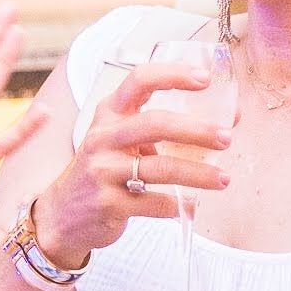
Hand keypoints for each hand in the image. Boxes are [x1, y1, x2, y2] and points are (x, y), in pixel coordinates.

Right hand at [31, 55, 232, 269]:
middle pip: (156, 124)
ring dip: (198, 174)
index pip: (140, 80)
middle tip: (226, 138)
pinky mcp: (108, 204)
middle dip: (197, 130)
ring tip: (224, 179)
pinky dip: (179, 204)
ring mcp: (102, 172)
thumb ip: (162, 129)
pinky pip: (154, 203)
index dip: (173, 75)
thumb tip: (228, 120)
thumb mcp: (121, 140)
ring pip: (160, 168)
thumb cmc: (105, 169)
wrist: (62, 215)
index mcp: (109, 113)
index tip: (205, 79)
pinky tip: (192, 204)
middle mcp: (103, 137)